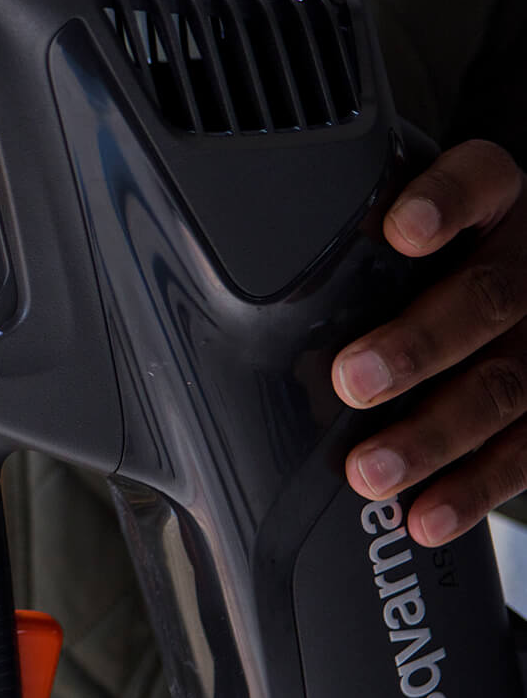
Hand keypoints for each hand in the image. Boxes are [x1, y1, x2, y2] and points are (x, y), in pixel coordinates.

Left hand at [334, 140, 526, 545]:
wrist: (513, 263)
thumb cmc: (427, 250)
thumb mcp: (396, 216)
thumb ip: (340, 233)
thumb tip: (204, 268)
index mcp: (493, 201)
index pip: (477, 182)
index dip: (444, 203)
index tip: (399, 229)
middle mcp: (526, 263)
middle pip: (488, 298)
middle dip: (419, 345)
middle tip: (353, 379)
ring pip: (506, 384)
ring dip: (434, 436)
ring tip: (371, 471)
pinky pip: (525, 451)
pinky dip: (473, 489)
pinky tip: (426, 515)